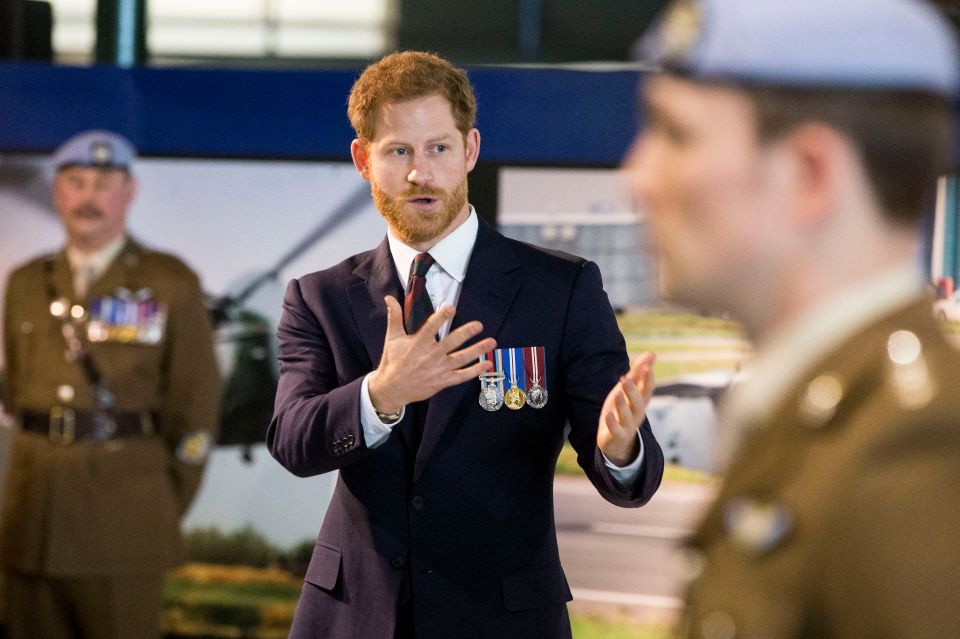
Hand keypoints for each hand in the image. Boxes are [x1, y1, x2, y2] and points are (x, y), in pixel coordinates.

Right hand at [368, 296, 495, 412]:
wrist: (392, 389)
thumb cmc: (393, 362)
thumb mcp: (392, 338)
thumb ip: (394, 317)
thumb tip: (389, 298)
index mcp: (418, 343)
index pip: (431, 327)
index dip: (441, 317)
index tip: (450, 307)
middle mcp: (431, 356)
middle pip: (451, 342)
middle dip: (466, 333)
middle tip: (479, 325)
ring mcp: (438, 369)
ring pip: (461, 359)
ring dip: (478, 350)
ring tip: (491, 342)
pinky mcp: (443, 381)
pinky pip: (462, 376)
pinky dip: (475, 371)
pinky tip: (487, 364)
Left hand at [597, 352, 655, 466]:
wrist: (617, 440)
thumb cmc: (624, 408)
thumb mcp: (629, 390)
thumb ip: (638, 372)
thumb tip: (652, 353)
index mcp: (641, 401)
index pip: (647, 389)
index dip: (648, 378)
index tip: (647, 365)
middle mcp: (637, 413)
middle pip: (638, 403)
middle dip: (633, 391)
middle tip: (627, 379)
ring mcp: (627, 426)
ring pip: (627, 417)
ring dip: (622, 406)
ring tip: (617, 395)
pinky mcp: (616, 436)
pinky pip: (616, 431)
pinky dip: (613, 424)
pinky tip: (608, 416)